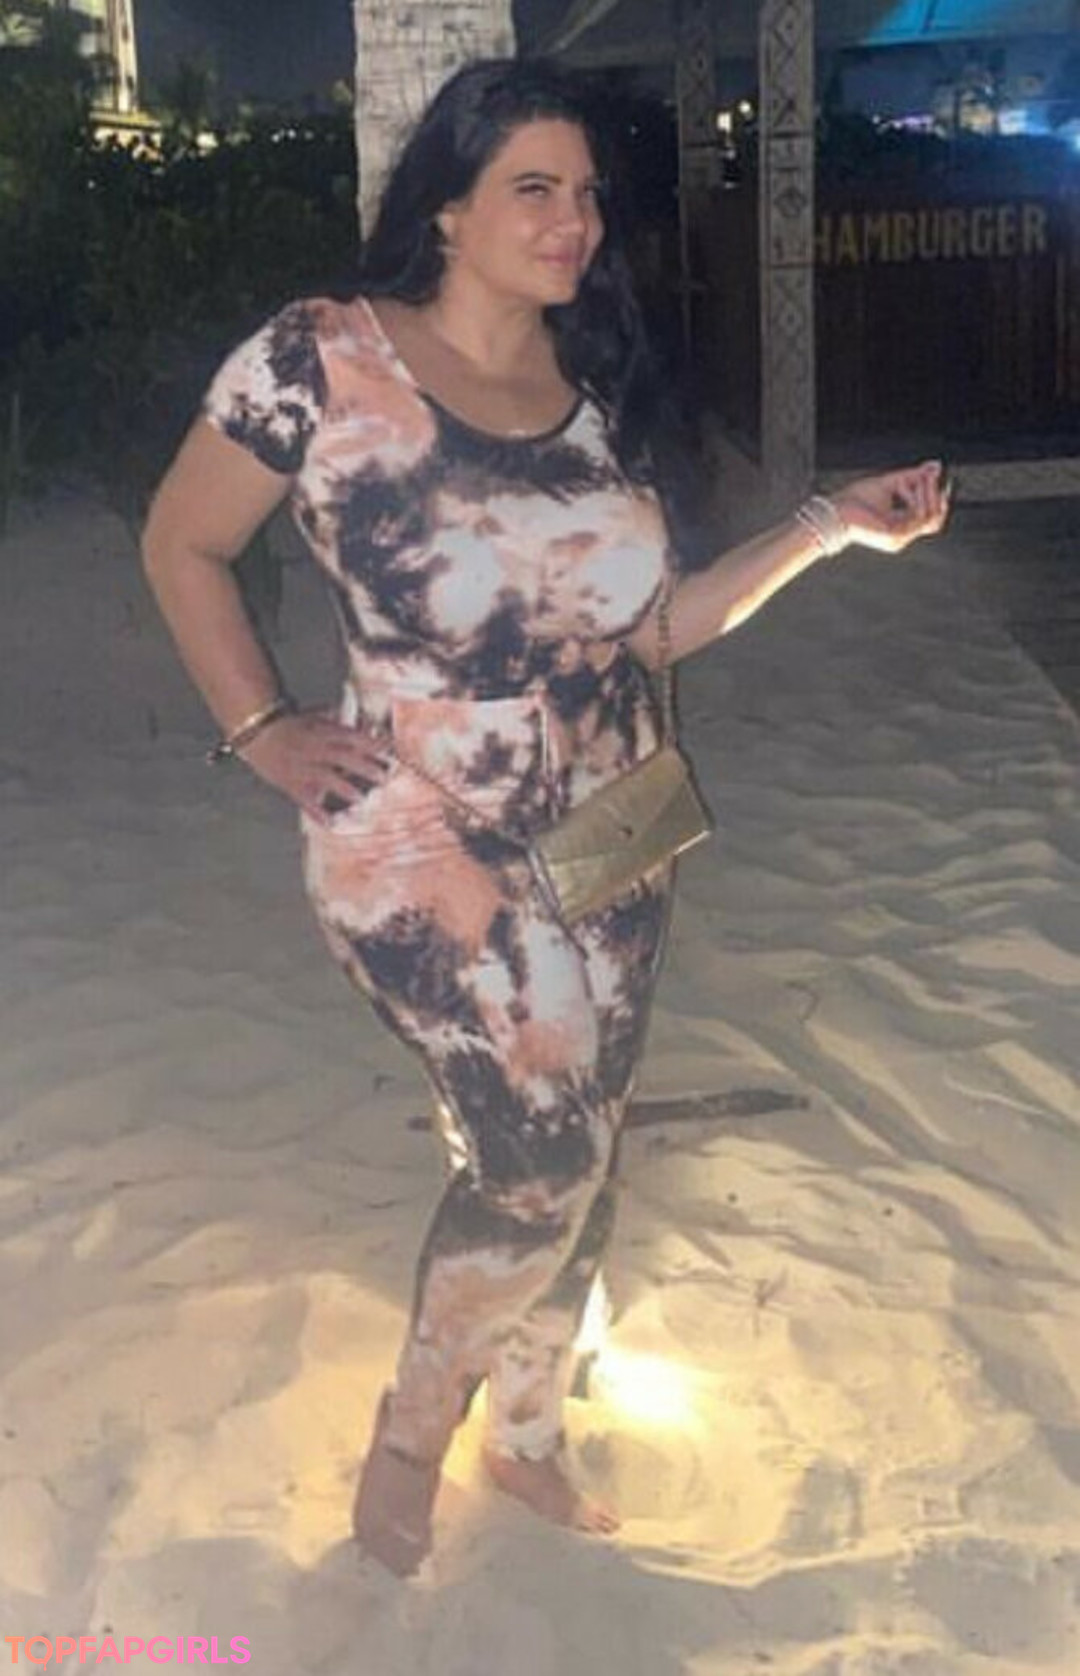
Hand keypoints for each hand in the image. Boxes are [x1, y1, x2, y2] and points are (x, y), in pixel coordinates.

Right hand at [237, 709, 390, 822]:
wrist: (257, 735)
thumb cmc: (289, 726)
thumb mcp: (314, 717)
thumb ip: (337, 721)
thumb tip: (362, 722)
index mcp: (321, 733)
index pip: (350, 737)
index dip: (371, 744)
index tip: (389, 750)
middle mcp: (314, 750)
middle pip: (342, 757)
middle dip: (364, 767)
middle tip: (383, 777)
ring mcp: (302, 768)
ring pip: (325, 778)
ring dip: (344, 788)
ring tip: (361, 798)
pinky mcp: (291, 785)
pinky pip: (305, 800)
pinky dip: (317, 813)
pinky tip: (331, 823)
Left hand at [832, 460, 951, 553]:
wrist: (834, 511)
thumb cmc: (855, 500)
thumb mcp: (890, 484)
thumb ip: (912, 477)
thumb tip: (937, 465)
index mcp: (900, 529)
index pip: (930, 519)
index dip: (938, 499)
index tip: (937, 477)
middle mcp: (901, 538)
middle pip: (934, 519)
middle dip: (934, 495)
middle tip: (929, 474)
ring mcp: (898, 539)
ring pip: (928, 517)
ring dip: (926, 493)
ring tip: (918, 477)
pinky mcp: (894, 534)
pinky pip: (917, 516)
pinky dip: (916, 498)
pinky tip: (906, 485)